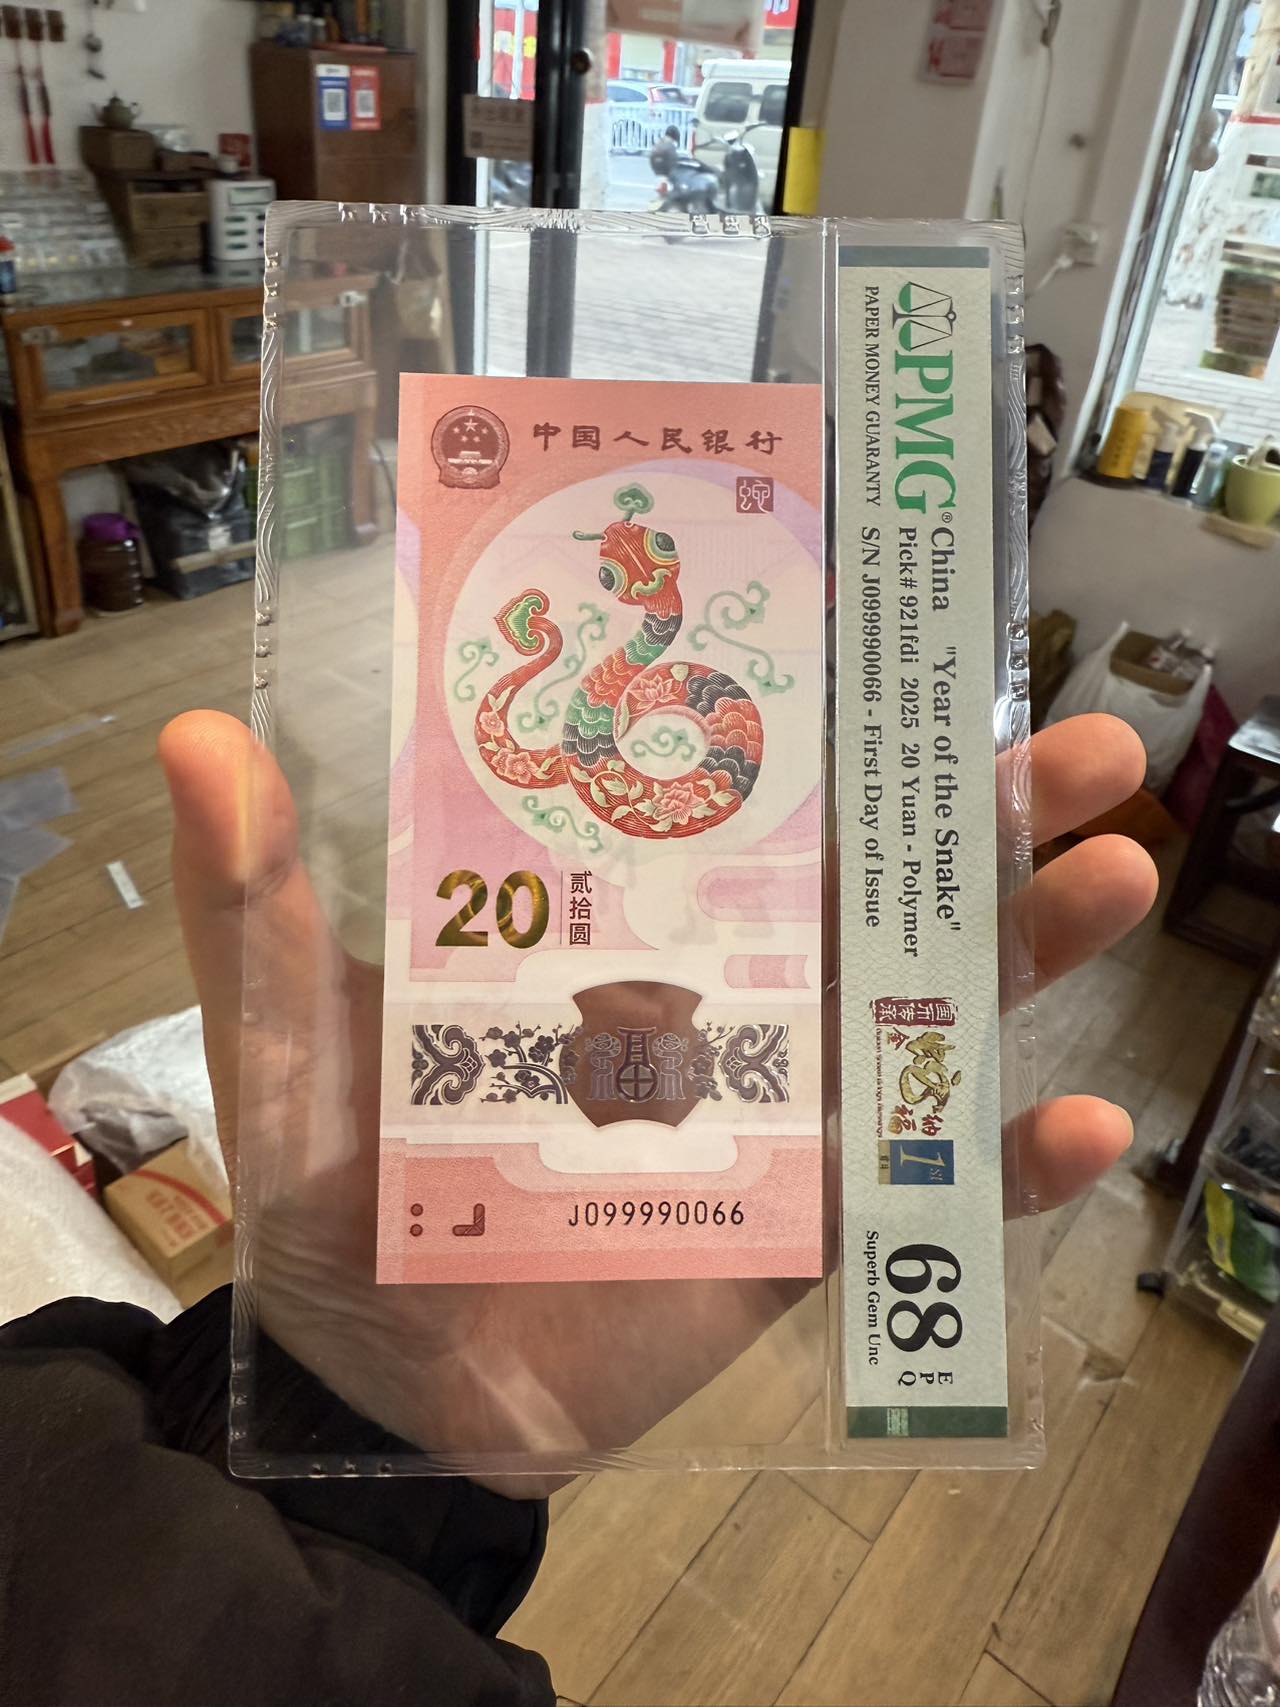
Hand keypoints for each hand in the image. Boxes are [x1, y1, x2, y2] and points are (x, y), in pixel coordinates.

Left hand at [160, 710, 1154, 1478]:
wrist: (381, 1388)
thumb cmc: (334, 1193)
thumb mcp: (285, 1035)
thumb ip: (257, 901)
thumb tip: (200, 738)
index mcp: (608, 919)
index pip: (733, 797)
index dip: (823, 720)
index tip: (901, 635)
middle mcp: (709, 994)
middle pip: (865, 888)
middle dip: (977, 818)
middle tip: (1084, 749)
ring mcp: (765, 1111)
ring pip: (916, 1013)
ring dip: (1022, 949)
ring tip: (1113, 873)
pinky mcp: (793, 1229)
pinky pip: (916, 1192)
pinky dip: (995, 1165)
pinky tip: (1074, 1125)